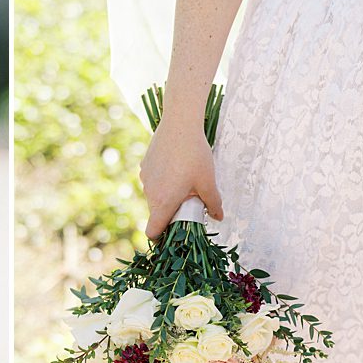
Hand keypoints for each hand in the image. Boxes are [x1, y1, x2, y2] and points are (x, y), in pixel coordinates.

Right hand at [139, 112, 224, 238]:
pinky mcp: (144, 166)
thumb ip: (213, 203)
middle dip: (171, 213)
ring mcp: (145, 179)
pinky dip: (162, 182)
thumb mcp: (208, 181)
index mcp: (164, 202)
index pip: (153, 231)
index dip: (160, 238)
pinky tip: (176, 167)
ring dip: (167, 196)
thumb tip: (218, 217)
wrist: (179, 124)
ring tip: (185, 182)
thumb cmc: (195, 155)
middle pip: (156, 214)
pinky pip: (152, 182)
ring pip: (154, 197)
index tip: (171, 236)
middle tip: (189, 203)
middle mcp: (150, 193)